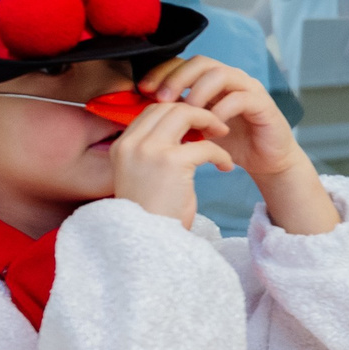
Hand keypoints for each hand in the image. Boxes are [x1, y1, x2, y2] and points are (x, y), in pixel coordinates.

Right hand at [109, 98, 233, 227]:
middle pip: (168, 107)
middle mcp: (132, 144)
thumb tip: (184, 135)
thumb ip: (155, 153)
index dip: (178, 110)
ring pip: (185, 114)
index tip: (197, 123)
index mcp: (122, 146)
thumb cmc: (153, 215)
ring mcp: (149, 151)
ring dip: (209, 121)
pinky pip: (206, 146)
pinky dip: (221, 154)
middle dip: (196, 110)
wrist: (148, 242)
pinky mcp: (171, 162)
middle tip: (216, 125)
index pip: (151, 110)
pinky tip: (226, 167)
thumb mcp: (145, 177)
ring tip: (223, 134)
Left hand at [140, 57, 300, 178]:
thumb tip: (143, 109)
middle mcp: (231, 78)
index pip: (183, 63)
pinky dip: (222, 111)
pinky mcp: (264, 104)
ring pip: (220, 74)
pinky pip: (240, 98)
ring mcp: (249, 88)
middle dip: (177, 78)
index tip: (143, 89)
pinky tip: (212, 129)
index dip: (162, 72)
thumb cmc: (231, 143)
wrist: (266, 161)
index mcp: (212, 80)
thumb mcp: (197, 127)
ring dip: (199, 92)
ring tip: (188, 113)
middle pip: (200, 62)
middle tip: (162, 99)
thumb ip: (177, 114)